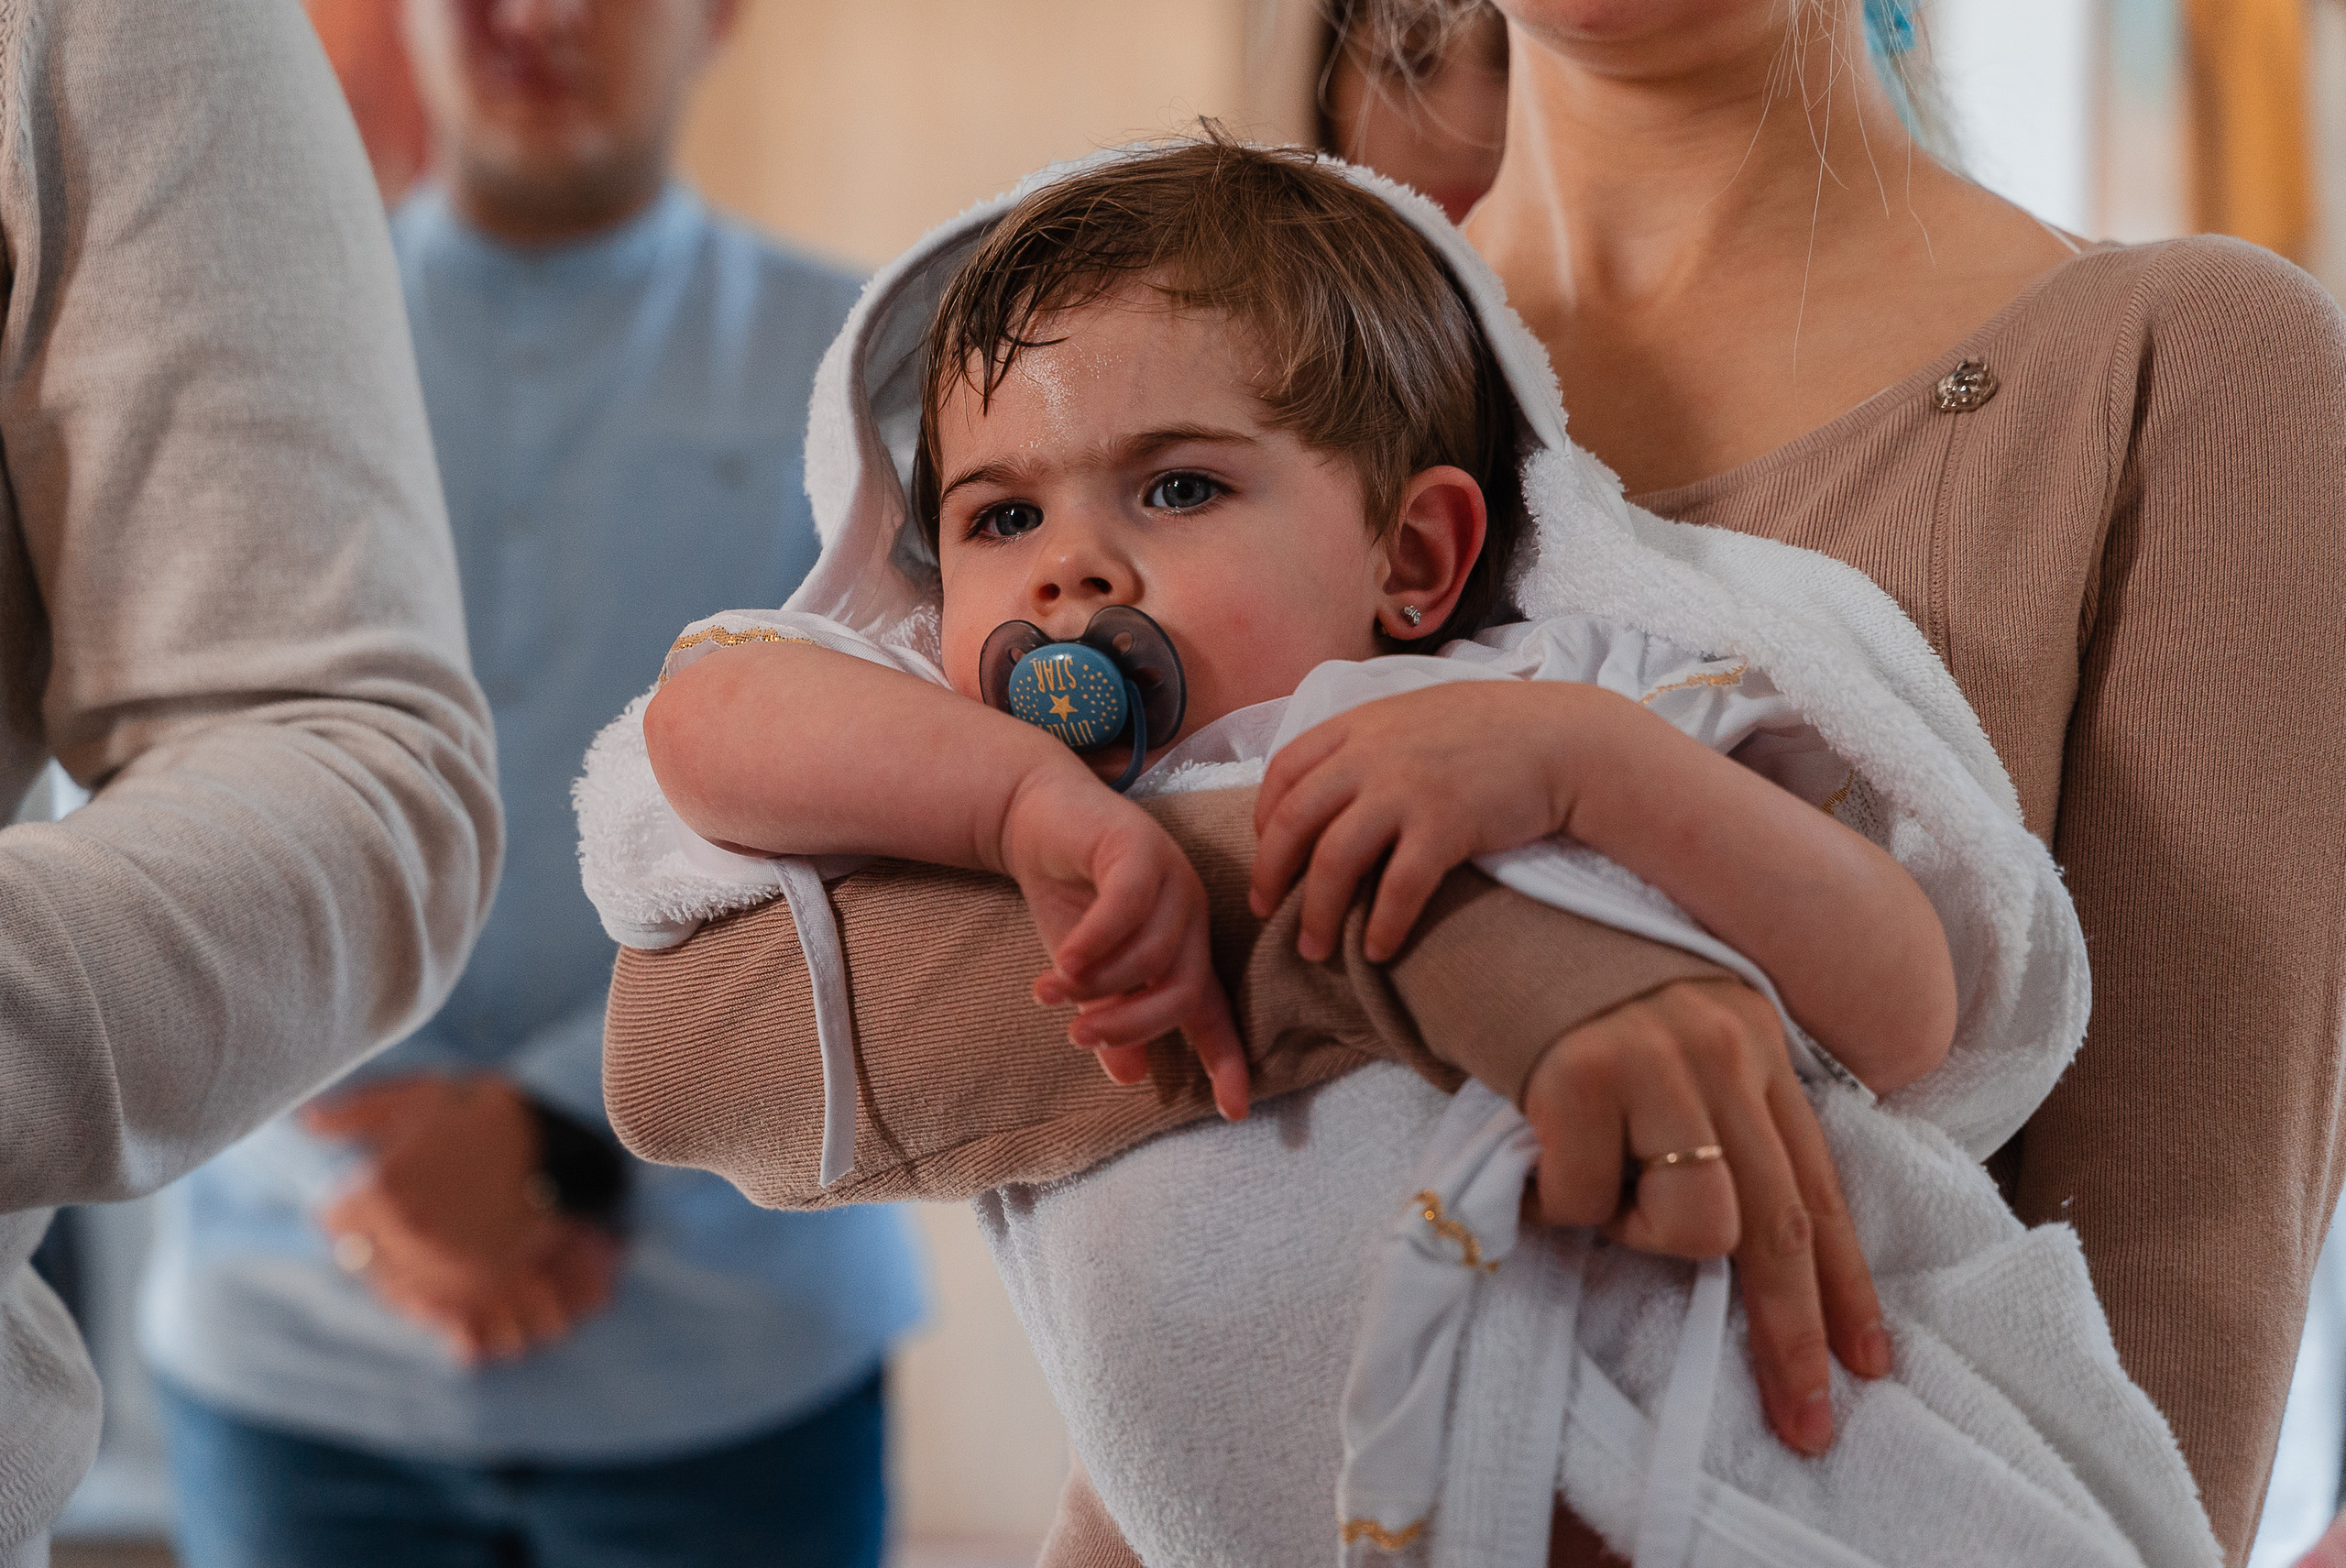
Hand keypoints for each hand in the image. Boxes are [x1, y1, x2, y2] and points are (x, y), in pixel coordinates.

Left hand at [304, 1076, 618, 1363]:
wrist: (568, 1144)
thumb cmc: (491, 1112)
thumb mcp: (424, 1095)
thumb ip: (359, 1110)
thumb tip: (306, 1123)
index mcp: (384, 1188)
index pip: (335, 1221)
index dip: (346, 1209)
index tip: (362, 1198)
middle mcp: (407, 1235)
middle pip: (363, 1260)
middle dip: (373, 1242)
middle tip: (401, 1216)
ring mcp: (446, 1265)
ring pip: (397, 1288)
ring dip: (402, 1272)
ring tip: (427, 1242)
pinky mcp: (482, 1288)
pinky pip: (436, 1308)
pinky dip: (436, 1297)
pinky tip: (448, 1268)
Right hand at [999, 763, 1250, 1119]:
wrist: (1036, 817)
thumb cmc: (1067, 894)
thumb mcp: (1083, 970)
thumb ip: (1107, 1016)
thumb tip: (1128, 1078)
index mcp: (1182, 950)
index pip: (1212, 1013)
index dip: (1227, 1062)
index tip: (1235, 1112)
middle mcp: (1188, 917)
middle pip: (1182, 991)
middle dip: (1131, 1025)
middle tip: (1080, 1037)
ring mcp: (1171, 879)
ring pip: (1153, 953)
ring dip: (1099, 984)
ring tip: (1052, 991)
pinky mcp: (1141, 847)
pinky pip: (1127, 908)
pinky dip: (1094, 943)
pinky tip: (1062, 962)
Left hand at [1253, 682, 1620, 962]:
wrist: (1564, 738)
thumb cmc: (1491, 731)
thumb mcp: (1415, 715)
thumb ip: (1368, 742)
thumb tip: (1327, 787)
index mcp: (1359, 724)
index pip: (1283, 772)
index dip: (1263, 821)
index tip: (1266, 854)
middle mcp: (1372, 754)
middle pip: (1293, 823)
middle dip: (1269, 876)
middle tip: (1265, 913)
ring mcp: (1407, 789)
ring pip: (1332, 861)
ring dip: (1315, 914)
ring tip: (1312, 949)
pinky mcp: (1446, 825)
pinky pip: (1397, 888)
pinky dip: (1381, 925)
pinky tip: (1377, 950)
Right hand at [1520, 977, 1888, 1455]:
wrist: (1481, 915)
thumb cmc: (1567, 1004)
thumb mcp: (1667, 1045)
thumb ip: (1713, 1120)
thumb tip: (1741, 1248)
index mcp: (1754, 1044)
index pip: (1818, 1183)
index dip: (1846, 1285)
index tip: (1868, 1366)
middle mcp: (1722, 1046)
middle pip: (1778, 1224)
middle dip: (1791, 1335)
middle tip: (1804, 1422)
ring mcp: (1656, 1057)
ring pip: (1696, 1225)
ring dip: (1633, 1231)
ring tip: (1587, 1178)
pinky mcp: (1583, 1072)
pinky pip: (1586, 1202)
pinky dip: (1555, 1202)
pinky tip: (1536, 1149)